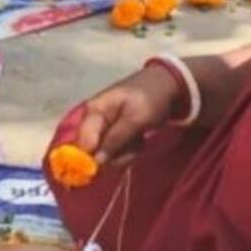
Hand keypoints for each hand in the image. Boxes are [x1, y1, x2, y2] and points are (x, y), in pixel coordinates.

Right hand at [65, 64, 183, 166]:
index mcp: (94, 111)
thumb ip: (115, 139)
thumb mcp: (135, 119)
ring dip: (125, 152)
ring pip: (106, 153)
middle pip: (94, 151)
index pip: (83, 143)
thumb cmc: (150, 99)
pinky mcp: (113, 131)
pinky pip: (115, 149)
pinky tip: (138, 138)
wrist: (166, 86)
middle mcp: (93, 120)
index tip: (113, 163)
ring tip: (139, 140)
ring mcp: (103, 126)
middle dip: (116, 154)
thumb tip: (97, 161)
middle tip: (135, 147)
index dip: (93, 158)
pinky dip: (129, 148)